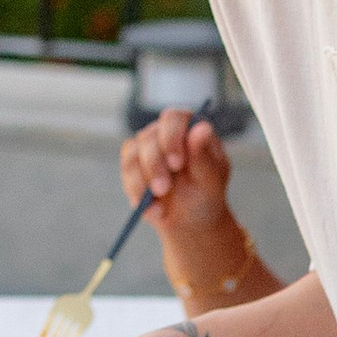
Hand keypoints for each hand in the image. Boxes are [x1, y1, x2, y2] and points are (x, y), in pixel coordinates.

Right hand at [120, 108, 233, 239]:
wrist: (192, 218)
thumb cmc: (206, 193)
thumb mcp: (210, 177)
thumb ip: (203, 153)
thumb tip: (203, 127)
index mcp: (188, 127)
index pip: (172, 118)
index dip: (171, 138)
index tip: (177, 164)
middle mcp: (163, 132)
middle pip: (148, 137)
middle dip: (154, 165)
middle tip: (164, 189)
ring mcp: (145, 147)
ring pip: (132, 155)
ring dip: (142, 180)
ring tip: (159, 201)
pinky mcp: (132, 166)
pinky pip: (127, 174)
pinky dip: (137, 193)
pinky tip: (154, 210)